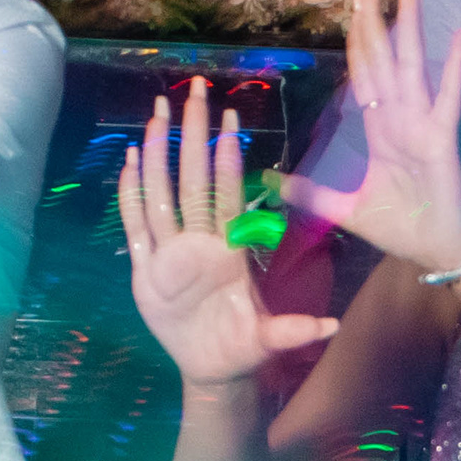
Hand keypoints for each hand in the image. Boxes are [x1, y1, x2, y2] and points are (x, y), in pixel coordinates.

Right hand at [119, 77, 340, 386]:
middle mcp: (198, 244)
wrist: (212, 371)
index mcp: (228, 252)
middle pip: (191, 179)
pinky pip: (135, 227)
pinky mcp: (145, 274)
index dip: (227, 158)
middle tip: (195, 89)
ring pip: (160, 194)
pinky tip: (129, 161)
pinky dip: (130, 196)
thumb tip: (332, 328)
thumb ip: (294, 331)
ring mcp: (169, 255)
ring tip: (157, 112)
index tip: (231, 117)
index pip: (226, 195)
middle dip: (192, 134)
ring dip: (157, 153)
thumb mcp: (270, 340)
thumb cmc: (243, 348)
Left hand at [286, 0, 460, 274]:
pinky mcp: (442, 136)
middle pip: (384, 52)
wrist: (441, 252)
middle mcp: (401, 116)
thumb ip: (310, 193)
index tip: (354, 1)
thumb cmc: (404, 228)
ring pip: (411, 61)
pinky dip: (456, 60)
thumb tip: (271, 182)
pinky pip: (449, 92)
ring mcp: (423, 122)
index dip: (358, 35)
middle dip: (377, 11)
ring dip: (410, 20)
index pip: (365, 70)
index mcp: (381, 128)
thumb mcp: (344, 209)